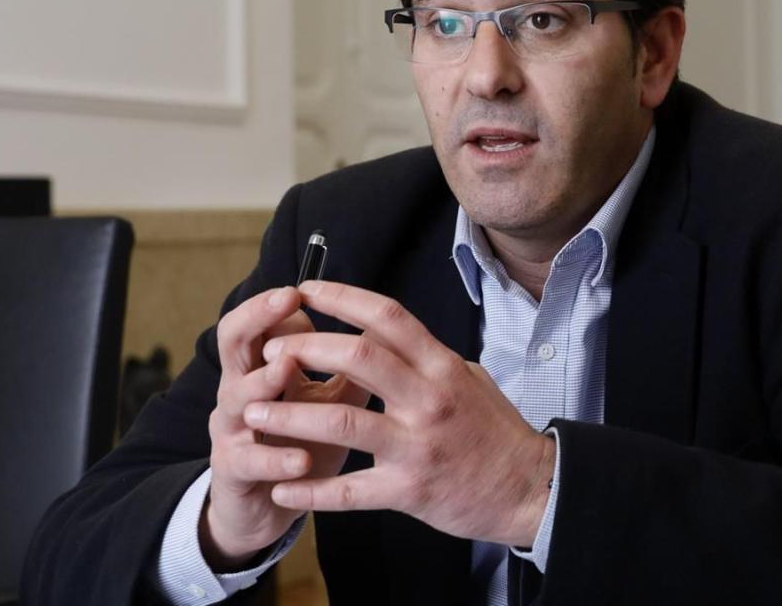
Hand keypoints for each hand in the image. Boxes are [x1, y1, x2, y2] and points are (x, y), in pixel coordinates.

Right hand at [202, 286, 369, 569]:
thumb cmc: (303, 441)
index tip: (303, 286)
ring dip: (263, 382)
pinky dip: (276, 460)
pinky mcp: (234, 473)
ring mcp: (232, 432)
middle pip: (234, 342)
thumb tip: (383, 326)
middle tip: (287, 302)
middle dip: (258, 319)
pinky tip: (301, 460)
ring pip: (238, 398)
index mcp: (262, 367)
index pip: (260, 320)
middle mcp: (240, 391)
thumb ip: (351, 367)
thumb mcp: (331, 400)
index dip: (276, 301)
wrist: (265, 507)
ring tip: (286, 370)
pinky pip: (250, 462)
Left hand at [242, 279, 556, 547]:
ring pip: (343, 422)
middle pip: (359, 356)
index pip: (388, 317)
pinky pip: (349, 491)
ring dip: (290, 415)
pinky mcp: (409, 490)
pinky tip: (281, 487)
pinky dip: (310, 490)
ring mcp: (418, 445)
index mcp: (443, 366)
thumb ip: (429, 359)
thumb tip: (392, 334)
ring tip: (251, 413)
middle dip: (305, 349)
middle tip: (271, 353)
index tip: (305, 290)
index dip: (342, 298)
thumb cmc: (496, 432)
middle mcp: (430, 399)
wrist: (530, 488)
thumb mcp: (471, 380)